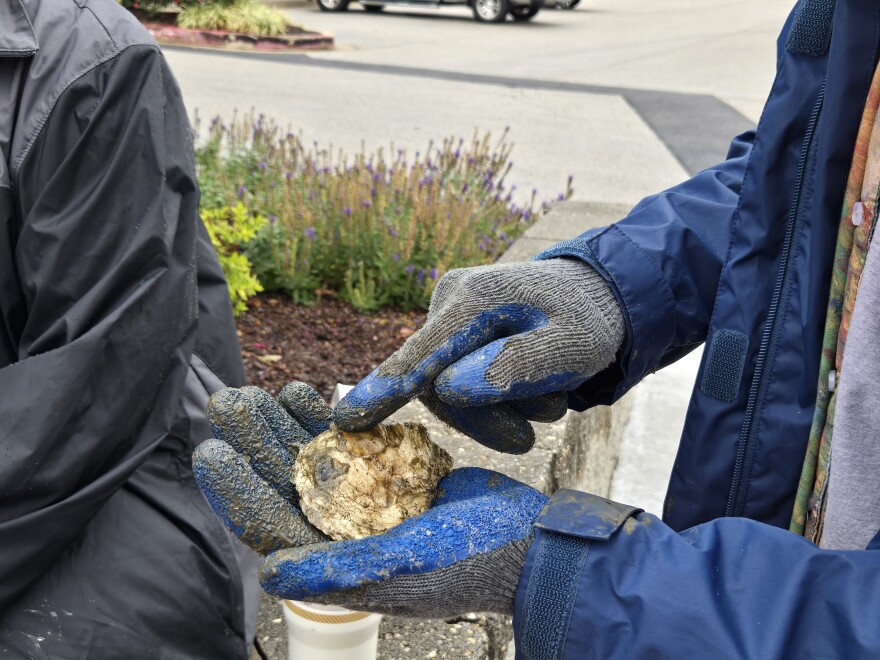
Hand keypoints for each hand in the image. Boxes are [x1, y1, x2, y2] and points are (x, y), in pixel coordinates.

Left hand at [192, 383, 547, 616]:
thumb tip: (271, 573)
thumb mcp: (406, 570)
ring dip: (285, 425)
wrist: (528, 542)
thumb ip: (340, 570)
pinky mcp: (387, 475)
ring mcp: (364, 501)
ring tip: (261, 389)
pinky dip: (328, 418)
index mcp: (335, 563)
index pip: (273, 527)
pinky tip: (306, 391)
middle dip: (255, 444)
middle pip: (286, 484)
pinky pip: (347, 443)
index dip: (238, 491)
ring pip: (313, 457)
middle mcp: (341, 533)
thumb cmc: (472, 565)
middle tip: (228, 402)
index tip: (211, 450)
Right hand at [335, 258, 624, 452]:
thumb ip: (515, 366)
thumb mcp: (571, 347)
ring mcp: (451, 315)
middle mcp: (452, 299)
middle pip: (437, 383)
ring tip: (544, 401)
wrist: (599, 299)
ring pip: (447, 391)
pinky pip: (457, 383)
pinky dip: (493, 401)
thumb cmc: (589, 321)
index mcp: (477, 298)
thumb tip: (448, 388)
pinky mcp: (456, 332)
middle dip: (482, 415)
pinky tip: (531, 394)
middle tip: (527, 436)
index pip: (422, 354)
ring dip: (494, 410)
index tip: (346, 420)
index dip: (385, 390)